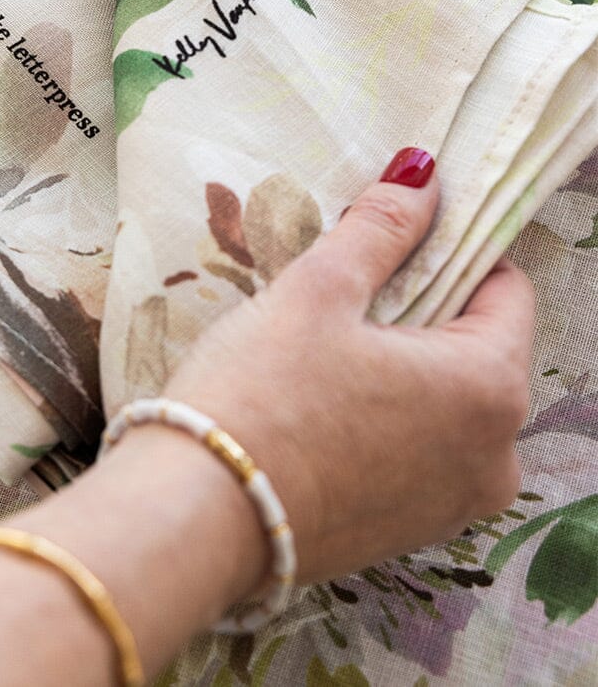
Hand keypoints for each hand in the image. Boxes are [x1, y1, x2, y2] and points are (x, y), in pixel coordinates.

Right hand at [163, 151, 533, 587]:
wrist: (197, 519)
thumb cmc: (262, 395)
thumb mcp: (320, 290)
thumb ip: (381, 227)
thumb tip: (423, 171)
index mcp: (489, 389)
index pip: (505, 291)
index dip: (451, 251)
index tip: (393, 236)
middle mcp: (491, 456)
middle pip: (475, 346)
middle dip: (419, 308)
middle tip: (344, 289)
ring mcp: (451, 503)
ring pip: (443, 400)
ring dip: (398, 362)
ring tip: (322, 345)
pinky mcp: (405, 531)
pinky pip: (415, 448)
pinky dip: (382, 414)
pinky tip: (318, 399)